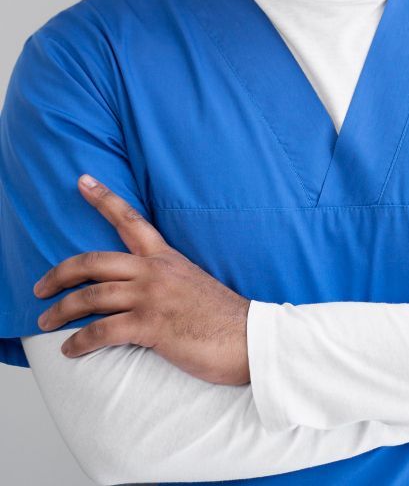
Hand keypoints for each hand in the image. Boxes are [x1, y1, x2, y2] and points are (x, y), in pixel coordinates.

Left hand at [32, 174, 250, 384]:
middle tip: (39, 287)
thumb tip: (144, 289)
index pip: (130, 219)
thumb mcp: (193, 282)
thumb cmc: (222, 316)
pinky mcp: (151, 325)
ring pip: (92, 296)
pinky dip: (80, 341)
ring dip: (62, 310)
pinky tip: (70, 349)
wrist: (248, 337)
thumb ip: (167, 279)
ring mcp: (152, 297)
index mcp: (166, 257)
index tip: (82, 181)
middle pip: (95, 261)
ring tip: (45, 321)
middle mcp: (155, 271)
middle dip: (61, 273)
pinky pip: (103, 331)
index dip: (103, 199)